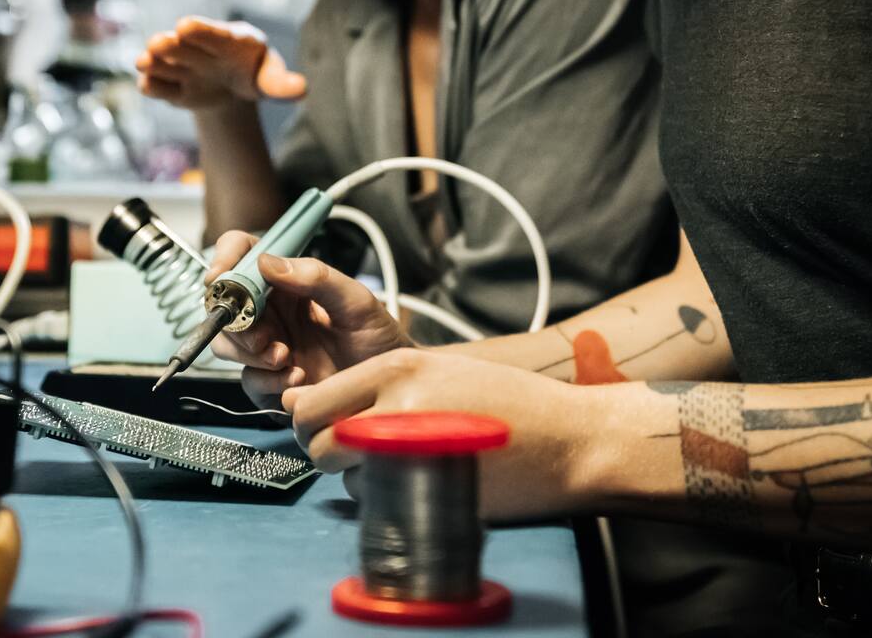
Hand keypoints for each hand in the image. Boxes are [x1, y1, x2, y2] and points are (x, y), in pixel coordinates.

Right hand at [136, 17, 305, 112]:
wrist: (234, 88)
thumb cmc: (255, 73)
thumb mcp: (270, 78)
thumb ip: (281, 84)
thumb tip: (302, 89)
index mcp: (229, 41)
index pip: (214, 33)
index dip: (200, 30)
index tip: (185, 26)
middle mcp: (201, 51)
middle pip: (184, 46)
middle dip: (171, 45)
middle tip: (158, 43)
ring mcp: (185, 68)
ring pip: (166, 63)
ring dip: (155, 62)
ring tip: (144, 62)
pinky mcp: (174, 88)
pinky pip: (161, 86)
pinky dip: (153, 85)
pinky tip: (146, 84)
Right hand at [206, 230, 410, 408]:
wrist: (389, 389)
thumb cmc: (380, 339)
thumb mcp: (357, 301)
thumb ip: (317, 277)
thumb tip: (268, 262)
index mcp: (289, 280)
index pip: (244, 254)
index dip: (225, 259)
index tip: (221, 276)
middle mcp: (273, 309)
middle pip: (225, 303)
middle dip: (235, 320)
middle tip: (262, 336)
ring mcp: (269, 345)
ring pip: (228, 343)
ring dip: (250, 352)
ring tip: (286, 359)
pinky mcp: (271, 381)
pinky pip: (248, 380)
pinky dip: (267, 382)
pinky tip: (297, 380)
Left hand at [283, 348, 596, 520]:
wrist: (567, 437)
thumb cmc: (504, 399)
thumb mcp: (435, 371)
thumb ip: (371, 385)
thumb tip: (303, 402)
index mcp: (395, 368)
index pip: (313, 404)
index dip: (310, 423)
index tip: (326, 428)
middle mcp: (395, 405)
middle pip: (318, 444)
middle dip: (327, 453)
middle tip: (353, 451)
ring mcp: (412, 452)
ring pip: (345, 476)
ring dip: (359, 475)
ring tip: (401, 460)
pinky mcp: (432, 492)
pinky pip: (378, 502)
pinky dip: (386, 497)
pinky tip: (420, 480)